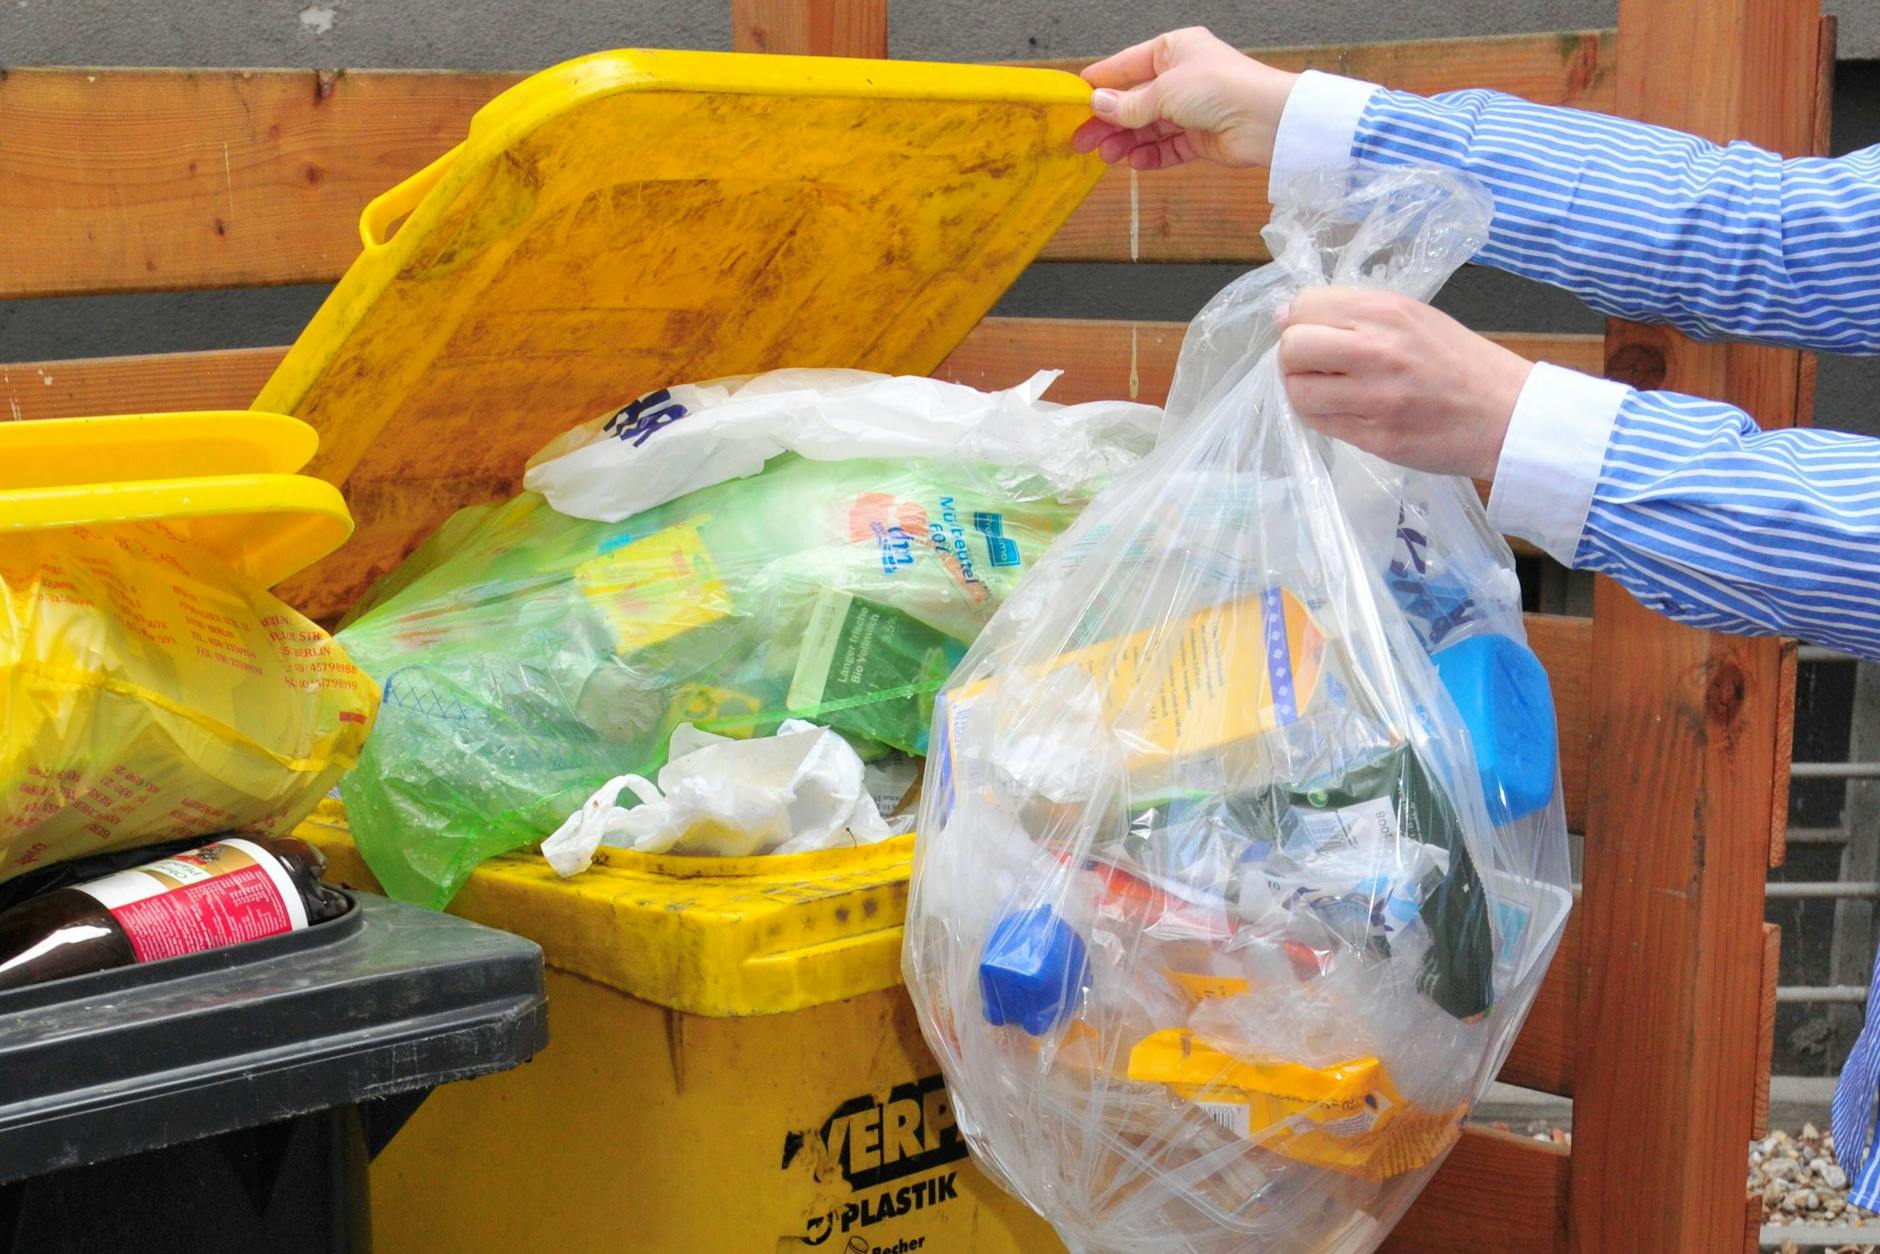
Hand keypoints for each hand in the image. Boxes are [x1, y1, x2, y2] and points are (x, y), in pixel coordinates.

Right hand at [1072, 28, 1299, 169]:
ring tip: (1106, 155)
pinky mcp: (1201, 137)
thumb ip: (1129, 104)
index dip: (1100, 83)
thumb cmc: (1224, 87)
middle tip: (1082, 139)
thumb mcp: (1165, 90)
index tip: (1074, 99)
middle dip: (1109, 121)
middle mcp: (1182, 77)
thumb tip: (1098, 105)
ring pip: (1149, 127)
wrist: (1268, 121)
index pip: (1127, 66)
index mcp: (1174, 50)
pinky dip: (1150, 155)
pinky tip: (1133, 161)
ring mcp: (1191, 108)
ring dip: (1126, 141)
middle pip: (1135, 101)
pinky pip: (1167, 147)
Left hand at [1277, 289, 1533, 480]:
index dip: (1299, 323)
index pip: (1303, 306)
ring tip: (1329, 393)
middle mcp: (1376, 348)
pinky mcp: (1375, 436)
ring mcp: (1375, 396)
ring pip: (1298, 391)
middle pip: (1292, 347)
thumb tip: (1284, 316)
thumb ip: (1352, 314)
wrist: (1507, 413)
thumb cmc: (1460, 362)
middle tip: (1315, 368)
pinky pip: (1319, 424)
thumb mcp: (1412, 317)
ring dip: (1304, 393)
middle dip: (1293, 360)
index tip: (1314, 336)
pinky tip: (1344, 412)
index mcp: (1385, 310)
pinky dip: (1321, 418)